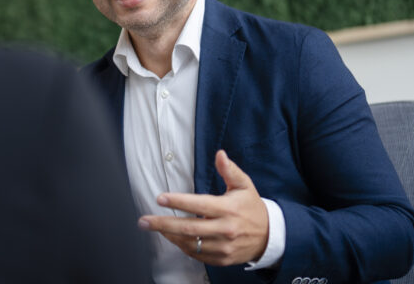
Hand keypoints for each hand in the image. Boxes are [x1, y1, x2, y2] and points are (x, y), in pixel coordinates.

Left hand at [138, 150, 268, 265]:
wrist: (270, 236)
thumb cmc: (252, 207)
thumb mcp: (244, 185)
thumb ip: (230, 170)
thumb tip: (220, 154)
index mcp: (228, 209)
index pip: (199, 205)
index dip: (178, 201)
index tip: (160, 198)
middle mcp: (225, 229)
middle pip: (188, 228)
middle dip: (163, 224)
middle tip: (144, 221)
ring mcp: (223, 247)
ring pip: (190, 243)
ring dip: (169, 235)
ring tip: (153, 227)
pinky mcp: (221, 259)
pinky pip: (197, 254)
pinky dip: (182, 246)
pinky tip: (171, 237)